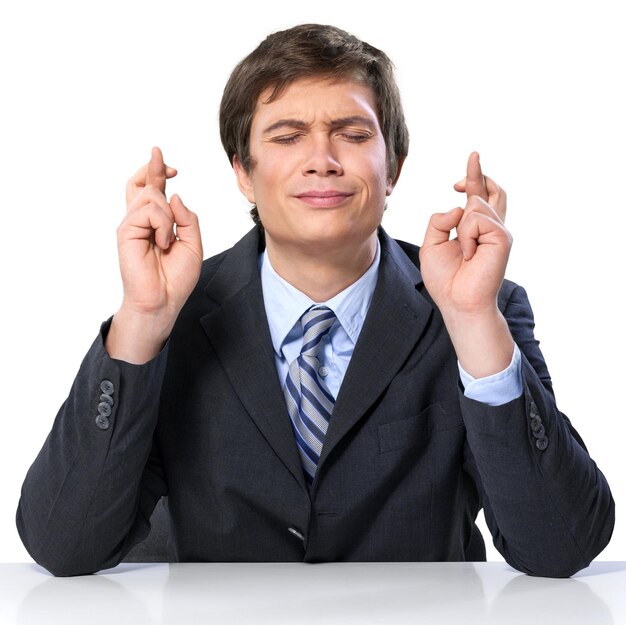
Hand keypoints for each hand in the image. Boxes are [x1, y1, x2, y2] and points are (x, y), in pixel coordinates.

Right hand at [107, 147, 202, 362]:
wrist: (163, 300)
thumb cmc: (176, 277)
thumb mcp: (193, 244)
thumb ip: (187, 219)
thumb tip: (174, 195)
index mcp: (156, 223)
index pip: (154, 191)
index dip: (159, 173)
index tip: (171, 166)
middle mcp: (141, 221)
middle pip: (141, 183)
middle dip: (152, 166)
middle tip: (158, 152)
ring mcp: (132, 224)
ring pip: (152, 196)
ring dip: (168, 216)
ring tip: (168, 241)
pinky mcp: (125, 231)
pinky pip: (150, 211)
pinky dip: (163, 225)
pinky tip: (162, 243)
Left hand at [420, 152, 510, 315]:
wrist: (457, 301)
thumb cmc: (445, 278)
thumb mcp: (431, 244)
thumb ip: (440, 220)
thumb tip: (460, 205)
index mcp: (474, 228)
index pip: (477, 195)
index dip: (475, 176)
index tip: (472, 159)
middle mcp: (490, 227)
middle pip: (490, 190)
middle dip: (478, 173)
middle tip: (473, 155)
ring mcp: (498, 231)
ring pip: (475, 204)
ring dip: (461, 228)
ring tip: (464, 253)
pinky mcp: (503, 237)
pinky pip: (476, 219)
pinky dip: (466, 236)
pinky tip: (470, 254)